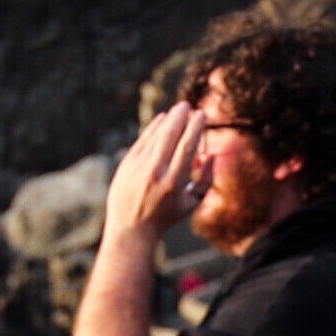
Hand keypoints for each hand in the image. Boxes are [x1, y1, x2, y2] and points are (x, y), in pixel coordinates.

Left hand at [103, 100, 206, 246]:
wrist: (131, 229)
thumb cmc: (166, 216)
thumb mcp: (191, 203)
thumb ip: (206, 179)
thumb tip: (209, 154)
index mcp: (174, 183)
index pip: (187, 147)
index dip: (195, 128)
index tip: (201, 114)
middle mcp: (155, 173)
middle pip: (169, 136)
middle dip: (180, 117)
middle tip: (187, 105)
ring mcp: (138, 168)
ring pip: (154, 136)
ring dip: (167, 120)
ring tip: (177, 110)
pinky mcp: (126, 165)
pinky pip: (142, 141)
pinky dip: (152, 128)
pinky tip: (161, 120)